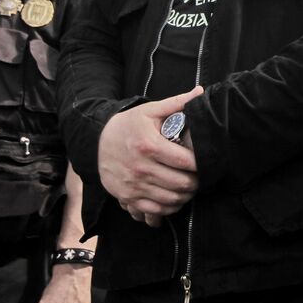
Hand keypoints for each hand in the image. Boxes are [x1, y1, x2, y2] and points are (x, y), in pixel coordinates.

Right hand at [98, 87, 202, 224]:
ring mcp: (133, 185)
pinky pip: (155, 210)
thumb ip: (176, 103)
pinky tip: (175, 199)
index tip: (205, 161)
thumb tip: (200, 92)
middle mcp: (140, 168)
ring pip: (171, 199)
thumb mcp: (150, 110)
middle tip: (201, 177)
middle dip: (196, 182)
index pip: (185, 161)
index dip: (200, 163)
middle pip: (181, 183)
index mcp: (148, 145)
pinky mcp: (127, 198)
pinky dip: (169, 208)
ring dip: (186, 196)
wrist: (97, 142)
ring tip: (190, 187)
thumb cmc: (128, 125)